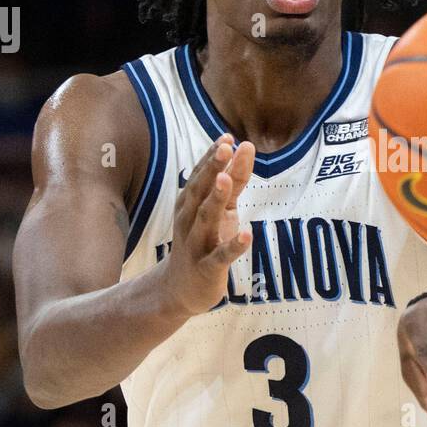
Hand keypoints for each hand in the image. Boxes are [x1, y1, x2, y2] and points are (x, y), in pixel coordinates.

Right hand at [159, 134, 255, 315]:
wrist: (179, 290)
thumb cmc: (203, 242)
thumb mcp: (220, 210)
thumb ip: (233, 181)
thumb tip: (245, 149)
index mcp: (190, 204)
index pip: (201, 175)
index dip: (213, 156)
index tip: (227, 136)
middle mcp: (189, 220)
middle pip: (200, 191)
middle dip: (212, 168)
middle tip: (226, 147)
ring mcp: (197, 244)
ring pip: (206, 218)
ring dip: (216, 198)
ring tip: (226, 178)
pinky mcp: (207, 268)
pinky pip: (221, 255)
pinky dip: (234, 245)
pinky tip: (247, 233)